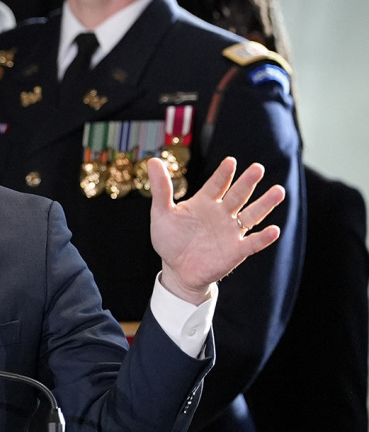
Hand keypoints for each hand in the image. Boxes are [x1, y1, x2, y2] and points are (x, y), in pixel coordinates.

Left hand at [149, 157, 284, 304]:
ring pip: (252, 214)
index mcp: (204, 202)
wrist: (177, 270)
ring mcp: (231, 231)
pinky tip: (273, 230)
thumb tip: (153, 160)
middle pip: (238, 195)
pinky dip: (263, 237)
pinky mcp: (236, 251)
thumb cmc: (169, 239)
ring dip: (265, 204)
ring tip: (278, 191)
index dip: (223, 174)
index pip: (216, 184)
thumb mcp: (161, 213)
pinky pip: (253, 243)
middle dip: (247, 182)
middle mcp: (221, 213)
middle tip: (258, 168)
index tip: (230, 162)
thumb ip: (161, 188)